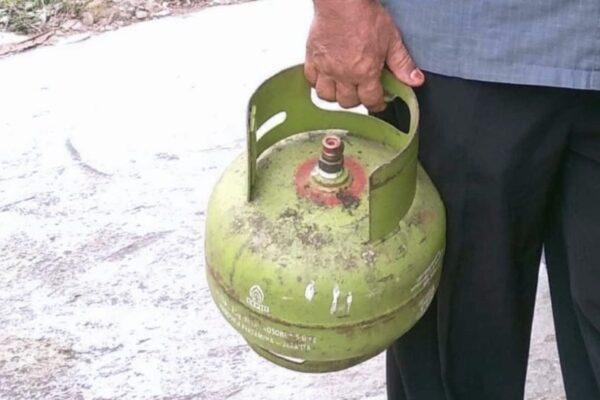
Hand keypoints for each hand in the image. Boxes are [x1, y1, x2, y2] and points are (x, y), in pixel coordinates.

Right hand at [305, 0, 423, 111]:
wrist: (342, 1)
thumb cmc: (365, 16)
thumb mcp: (391, 39)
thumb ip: (402, 63)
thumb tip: (416, 81)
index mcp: (365, 72)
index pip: (370, 100)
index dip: (376, 104)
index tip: (378, 102)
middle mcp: (344, 74)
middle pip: (347, 102)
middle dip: (356, 100)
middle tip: (361, 92)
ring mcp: (326, 68)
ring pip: (326, 96)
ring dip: (335, 96)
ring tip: (342, 88)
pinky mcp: (312, 59)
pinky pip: (311, 80)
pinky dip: (318, 82)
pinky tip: (325, 77)